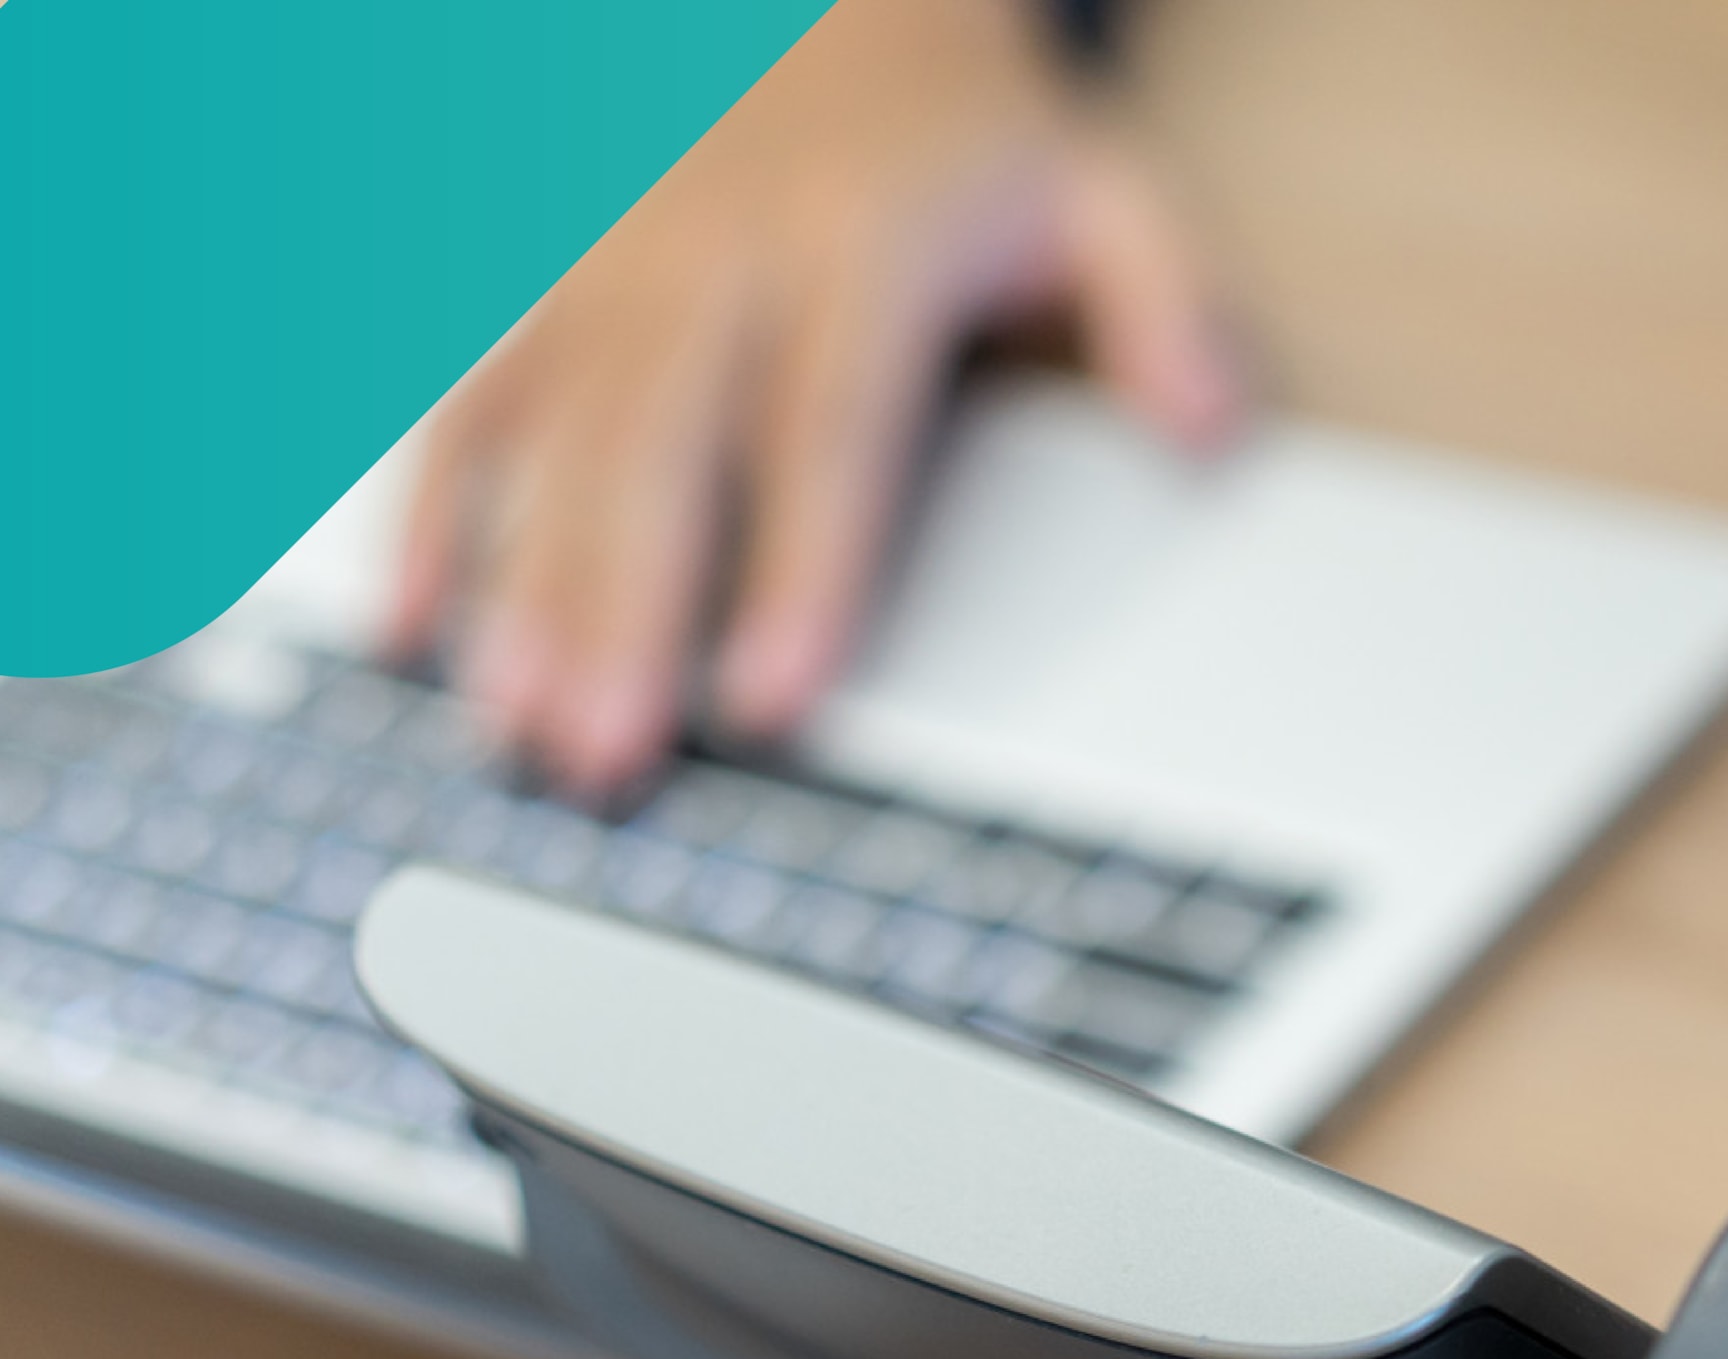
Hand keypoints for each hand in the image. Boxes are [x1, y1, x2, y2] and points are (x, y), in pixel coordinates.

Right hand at [389, 0, 1240, 797]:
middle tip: (603, 756)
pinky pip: (471, 396)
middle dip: (624, 617)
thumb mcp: (1098, 183)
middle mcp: (719, 266)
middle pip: (665, 461)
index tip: (772, 699)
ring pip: (552, 444)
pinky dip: (431, 509)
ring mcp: (616, 269)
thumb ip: (1164, 304)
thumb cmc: (964, 125)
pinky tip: (410, 624)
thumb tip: (1210, 426)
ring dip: (522, 590)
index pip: (828, 438)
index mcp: (861, 254)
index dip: (799, 574)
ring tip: (510, 722)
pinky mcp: (545, 275)